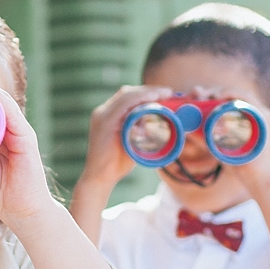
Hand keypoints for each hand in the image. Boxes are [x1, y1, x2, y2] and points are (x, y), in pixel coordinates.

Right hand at [79, 83, 174, 197]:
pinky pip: (123, 105)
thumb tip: (155, 124)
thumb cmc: (116, 164)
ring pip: (126, 95)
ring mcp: (102, 116)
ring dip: (147, 92)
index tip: (165, 93)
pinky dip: (139, 99)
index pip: (128, 96)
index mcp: (109, 115)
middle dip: (149, 90)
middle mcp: (103, 112)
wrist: (101, 179)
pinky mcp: (103, 122)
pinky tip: (152, 98)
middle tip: (168, 92)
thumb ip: (140, 132)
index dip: (147, 92)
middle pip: (127, 92)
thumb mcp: (132, 142)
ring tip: (165, 93)